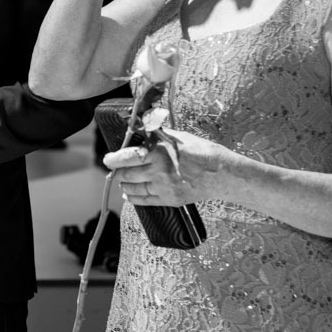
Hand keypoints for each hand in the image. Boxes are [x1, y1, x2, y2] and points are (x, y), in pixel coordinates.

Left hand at [107, 128, 221, 206]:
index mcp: (159, 153)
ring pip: (133, 189)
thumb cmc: (202, 151)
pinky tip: (129, 194)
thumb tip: (140, 130)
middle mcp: (158, 171)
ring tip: (123, 180)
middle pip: (127, 175)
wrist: (223, 174)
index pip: (127, 157)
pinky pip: (144, 201)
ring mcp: (164, 188)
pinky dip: (133, 197)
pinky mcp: (170, 199)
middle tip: (115, 168)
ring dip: (124, 184)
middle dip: (118, 172)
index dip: (113, 159)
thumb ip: (157, 136)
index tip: (108, 159)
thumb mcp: (178, 137)